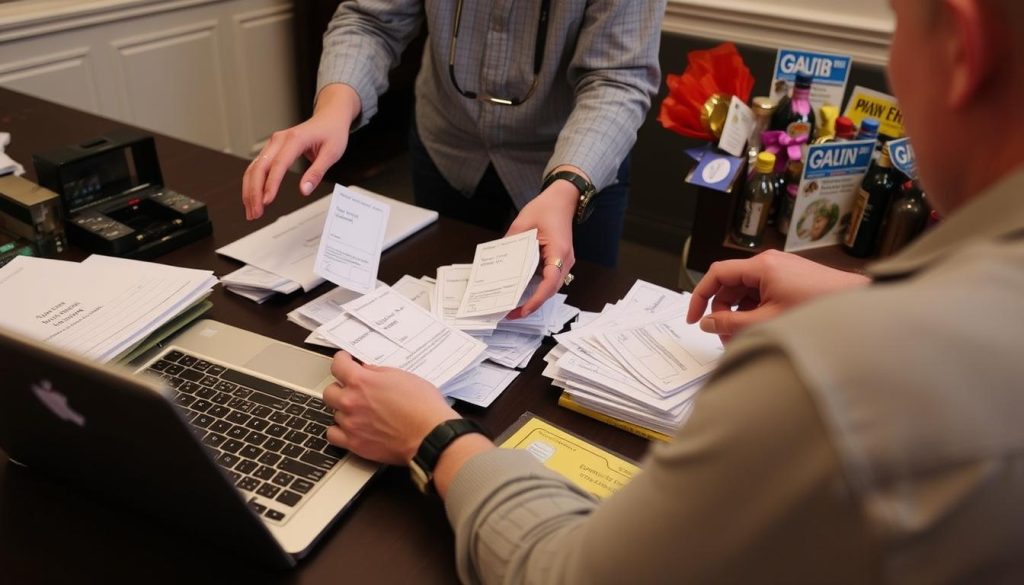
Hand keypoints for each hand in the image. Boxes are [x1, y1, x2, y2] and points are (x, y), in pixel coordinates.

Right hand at [241, 84, 360, 219]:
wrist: (329, 117)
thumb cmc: (332, 133)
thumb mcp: (332, 153)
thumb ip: (317, 172)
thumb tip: (304, 190)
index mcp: (295, 139)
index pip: (278, 165)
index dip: (271, 184)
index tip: (267, 201)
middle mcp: (279, 139)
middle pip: (259, 167)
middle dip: (254, 192)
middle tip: (256, 213)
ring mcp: (273, 144)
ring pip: (254, 168)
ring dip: (250, 190)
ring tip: (252, 211)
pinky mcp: (272, 149)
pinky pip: (257, 167)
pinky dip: (253, 184)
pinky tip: (253, 198)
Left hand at [322, 351, 458, 464]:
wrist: (430, 436)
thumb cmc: (423, 407)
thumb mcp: (403, 377)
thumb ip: (378, 373)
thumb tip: (367, 372)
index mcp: (362, 382)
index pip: (338, 365)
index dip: (341, 361)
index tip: (344, 362)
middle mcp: (351, 402)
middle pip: (330, 391)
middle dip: (341, 388)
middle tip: (352, 390)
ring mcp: (351, 424)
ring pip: (334, 413)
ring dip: (345, 410)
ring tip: (360, 412)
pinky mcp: (355, 443)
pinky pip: (333, 435)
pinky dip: (340, 430)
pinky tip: (350, 428)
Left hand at [504, 170, 579, 319]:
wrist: (562, 199)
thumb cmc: (546, 208)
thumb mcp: (523, 223)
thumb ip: (512, 243)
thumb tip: (500, 262)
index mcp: (559, 251)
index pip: (550, 282)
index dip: (537, 299)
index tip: (523, 309)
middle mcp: (565, 260)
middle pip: (550, 289)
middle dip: (531, 304)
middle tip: (511, 313)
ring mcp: (563, 262)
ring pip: (549, 286)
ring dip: (533, 297)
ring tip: (513, 305)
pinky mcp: (558, 261)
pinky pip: (547, 278)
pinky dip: (534, 287)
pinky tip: (519, 289)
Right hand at [687, 250, 869, 342]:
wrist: (858, 303)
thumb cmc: (818, 307)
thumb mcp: (766, 320)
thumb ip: (730, 324)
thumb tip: (707, 323)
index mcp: (761, 266)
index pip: (716, 274)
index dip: (700, 296)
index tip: (694, 317)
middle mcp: (768, 263)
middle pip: (730, 286)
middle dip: (723, 313)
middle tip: (725, 337)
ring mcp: (780, 271)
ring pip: (746, 293)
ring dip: (740, 315)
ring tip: (746, 338)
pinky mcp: (790, 281)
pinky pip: (762, 295)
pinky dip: (756, 312)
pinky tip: (761, 330)